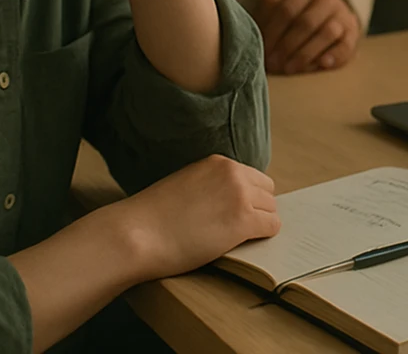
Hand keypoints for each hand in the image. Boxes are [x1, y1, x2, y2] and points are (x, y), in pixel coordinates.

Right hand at [120, 154, 278, 279]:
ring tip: (235, 238)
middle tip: (238, 228)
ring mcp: (240, 195)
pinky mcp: (243, 221)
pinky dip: (262, 237)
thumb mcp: (185, 185)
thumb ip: (210, 186)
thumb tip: (227, 202)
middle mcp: (232, 173)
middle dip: (257, 209)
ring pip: (271, 209)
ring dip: (259, 224)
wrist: (135, 234)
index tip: (234, 213)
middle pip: (267, 191)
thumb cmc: (151, 217)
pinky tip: (242, 244)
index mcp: (217, 163)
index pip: (251, 177)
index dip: (246, 198)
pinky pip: (272, 227)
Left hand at [258, 0, 361, 73]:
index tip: (262, 51)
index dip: (272, 33)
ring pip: (327, 32)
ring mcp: (342, 15)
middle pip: (306, 22)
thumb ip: (267, 19)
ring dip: (306, 53)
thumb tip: (252, 38)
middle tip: (273, 65)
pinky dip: (334, 55)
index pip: (286, 10)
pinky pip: (346, 45)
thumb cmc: (297, 19)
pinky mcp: (353, 34)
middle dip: (287, 46)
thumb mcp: (280, 12)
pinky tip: (322, 64)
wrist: (331, 16)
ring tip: (290, 69)